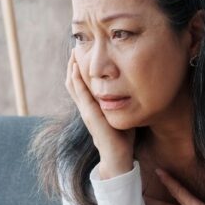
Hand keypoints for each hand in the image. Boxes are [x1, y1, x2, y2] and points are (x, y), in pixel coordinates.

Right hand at [64, 48, 134, 177]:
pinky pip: (80, 93)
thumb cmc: (122, 137)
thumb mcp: (120, 113)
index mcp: (91, 106)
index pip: (80, 84)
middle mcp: (86, 107)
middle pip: (72, 81)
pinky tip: (77, 67)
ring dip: (72, 68)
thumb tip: (133, 87)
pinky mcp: (90, 114)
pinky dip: (77, 79)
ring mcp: (86, 111)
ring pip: (73, 85)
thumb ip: (121, 101)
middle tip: (75, 46)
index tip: (81, 52)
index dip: (78, 69)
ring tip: (74, 52)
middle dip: (73, 64)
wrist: (118, 157)